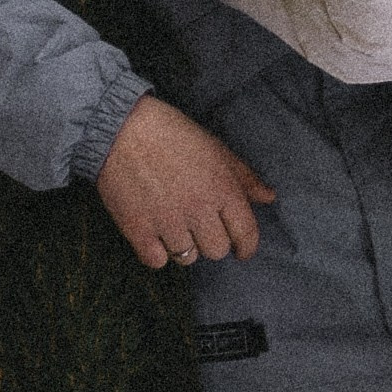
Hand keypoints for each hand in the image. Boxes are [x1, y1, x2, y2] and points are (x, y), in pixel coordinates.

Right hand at [96, 94, 275, 269]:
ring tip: (176, 226)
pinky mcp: (138, 230)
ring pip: (188, 258)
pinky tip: (156, 236)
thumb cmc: (173, 136)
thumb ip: (245, 178)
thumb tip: (268, 197)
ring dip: (185, 246)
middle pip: (217, 251)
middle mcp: (199, 210)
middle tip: (202, 228)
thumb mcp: (217, 150)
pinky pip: (157, 261)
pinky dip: (158, 253)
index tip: (242, 251)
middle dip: (213, 242)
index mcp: (223, 189)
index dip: (247, 247)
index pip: (246, 234)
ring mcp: (168, 222)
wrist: (122, 130)